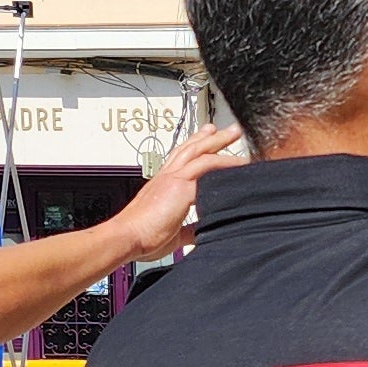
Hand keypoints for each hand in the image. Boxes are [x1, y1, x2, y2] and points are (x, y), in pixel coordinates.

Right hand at [114, 125, 249, 254]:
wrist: (127, 237)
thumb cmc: (142, 236)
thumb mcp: (171, 232)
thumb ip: (187, 230)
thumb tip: (198, 232)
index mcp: (162, 184)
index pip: (181, 158)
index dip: (195, 145)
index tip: (207, 137)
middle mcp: (167, 177)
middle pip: (192, 148)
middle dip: (211, 137)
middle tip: (228, 129)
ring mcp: (173, 180)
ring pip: (200, 153)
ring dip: (220, 142)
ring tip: (236, 134)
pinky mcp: (181, 188)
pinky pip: (208, 169)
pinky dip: (226, 165)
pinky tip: (240, 164)